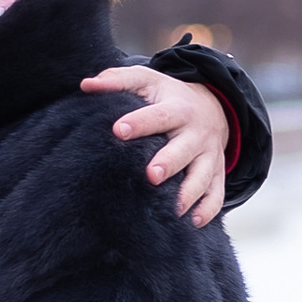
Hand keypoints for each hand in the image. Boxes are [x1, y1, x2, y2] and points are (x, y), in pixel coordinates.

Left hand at [82, 67, 233, 226]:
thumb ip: (117, 79)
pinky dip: (208, 209)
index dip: (139, 122)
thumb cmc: (168, 96)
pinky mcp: (215, 174)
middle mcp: (195, 133)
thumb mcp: (147, 80)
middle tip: (151, 176)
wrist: (214, 106)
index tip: (118, 130)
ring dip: (190, 193)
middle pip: (184, 149)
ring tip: (174, 210)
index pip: (159, 115)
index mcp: (177, 108)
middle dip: (169, 163)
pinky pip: (216, 194)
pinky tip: (193, 222)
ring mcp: (208, 155)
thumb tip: (86, 84)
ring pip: (203, 176)